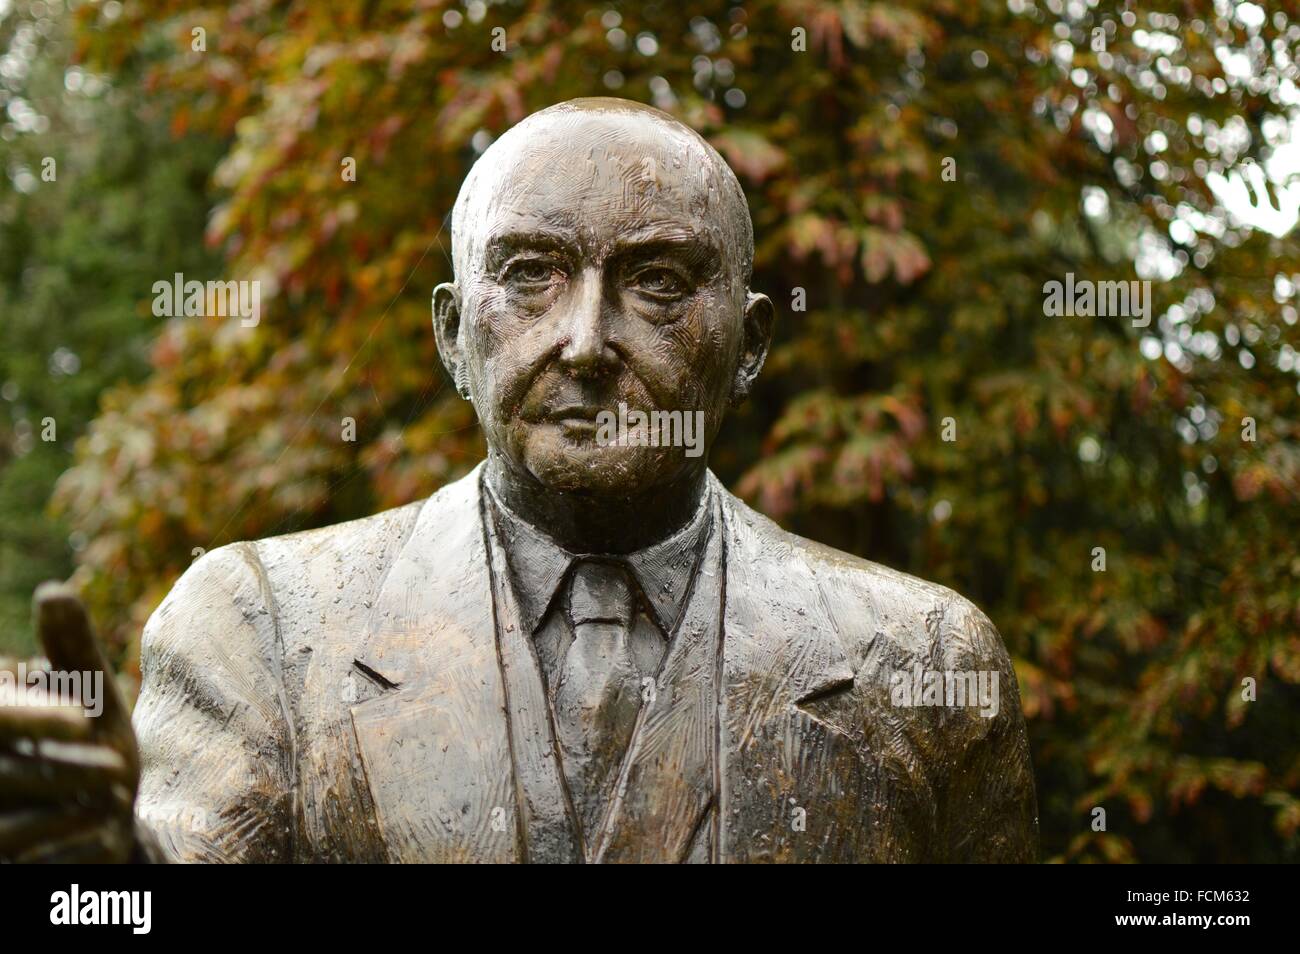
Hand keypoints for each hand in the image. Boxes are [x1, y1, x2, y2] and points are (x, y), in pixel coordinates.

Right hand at [0, 582, 139, 861]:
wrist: (108, 825)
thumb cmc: (97, 748)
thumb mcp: (94, 696)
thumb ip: (73, 650)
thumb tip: (53, 592)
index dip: (31, 716)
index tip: (85, 718)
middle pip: (2, 776)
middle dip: (64, 771)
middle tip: (118, 770)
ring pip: (8, 831)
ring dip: (69, 813)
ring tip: (116, 800)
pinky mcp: (3, 866)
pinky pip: (27, 866)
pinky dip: (73, 849)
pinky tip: (108, 838)